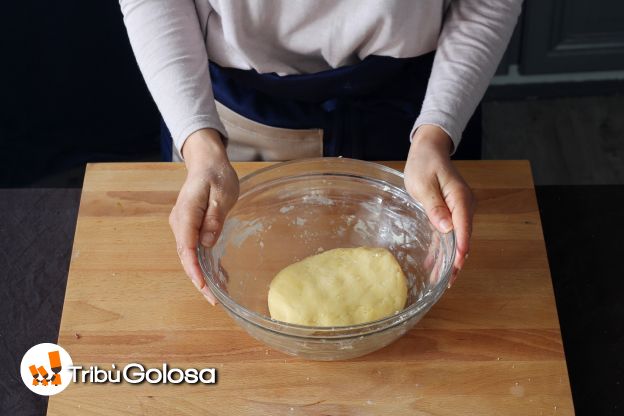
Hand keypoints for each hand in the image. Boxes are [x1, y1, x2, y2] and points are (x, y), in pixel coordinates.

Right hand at [169, 128, 238, 303]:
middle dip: (198, 280)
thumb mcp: (222, 194)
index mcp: (186, 214)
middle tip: (214, 300)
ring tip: (216, 295)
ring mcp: (182, 226)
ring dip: (201, 275)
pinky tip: (216, 277)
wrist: (206, 163)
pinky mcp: (188, 228)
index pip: (187, 248)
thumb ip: (213, 218)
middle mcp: (179, 223)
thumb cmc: (216, 176)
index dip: (194, 270)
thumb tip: (206, 243)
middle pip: (186, 257)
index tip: (203, 286)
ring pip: (189, 256)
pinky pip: (194, 250)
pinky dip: (203, 265)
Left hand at [404, 124, 474, 285]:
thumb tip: (446, 227)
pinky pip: (448, 234)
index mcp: (461, 199)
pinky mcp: (451, 212)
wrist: (429, 149)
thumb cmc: (424, 164)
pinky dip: (442, 249)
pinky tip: (433, 265)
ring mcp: (459, 210)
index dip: (460, 249)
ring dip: (449, 259)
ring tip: (441, 281)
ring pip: (456, 239)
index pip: (464, 228)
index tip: (456, 266)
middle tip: (446, 283)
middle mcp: (465, 206)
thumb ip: (434, 206)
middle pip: (463, 238)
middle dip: (456, 261)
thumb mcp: (424, 184)